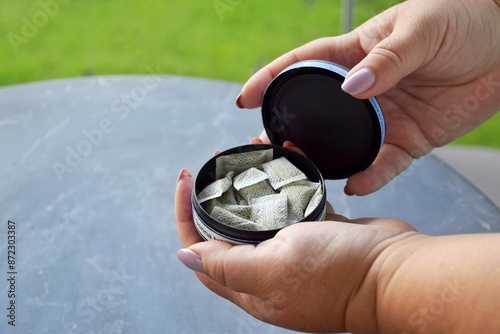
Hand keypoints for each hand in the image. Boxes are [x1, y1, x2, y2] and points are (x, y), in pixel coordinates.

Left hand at [175, 167, 418, 332]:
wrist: (395, 271)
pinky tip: (288, 158)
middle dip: (218, 194)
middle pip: (230, 230)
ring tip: (250, 152)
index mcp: (252, 286)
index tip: (186, 181)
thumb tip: (184, 257)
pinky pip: (295, 204)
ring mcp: (295, 251)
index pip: (203, 250)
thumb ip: (227, 265)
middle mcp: (269, 270)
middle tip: (217, 163)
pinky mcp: (318, 233)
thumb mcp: (273, 270)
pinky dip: (288, 182)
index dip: (186, 216)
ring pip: (263, 213)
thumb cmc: (338, 274)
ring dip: (254, 184)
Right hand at [236, 0, 499, 195]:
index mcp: (356, 53)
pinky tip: (354, 184)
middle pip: (315, 114)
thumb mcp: (420, 28)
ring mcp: (384, 118)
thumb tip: (353, 88)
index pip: (304, 65)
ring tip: (300, 171)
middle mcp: (363, 90)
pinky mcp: (410, 140)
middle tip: (265, 145)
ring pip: (344, 145)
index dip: (271, 79)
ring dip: (321, 159)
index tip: (246, 98)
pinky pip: (385, 164)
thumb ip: (386, 60)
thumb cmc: (463, 19)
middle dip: (287, 129)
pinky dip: (370, 176)